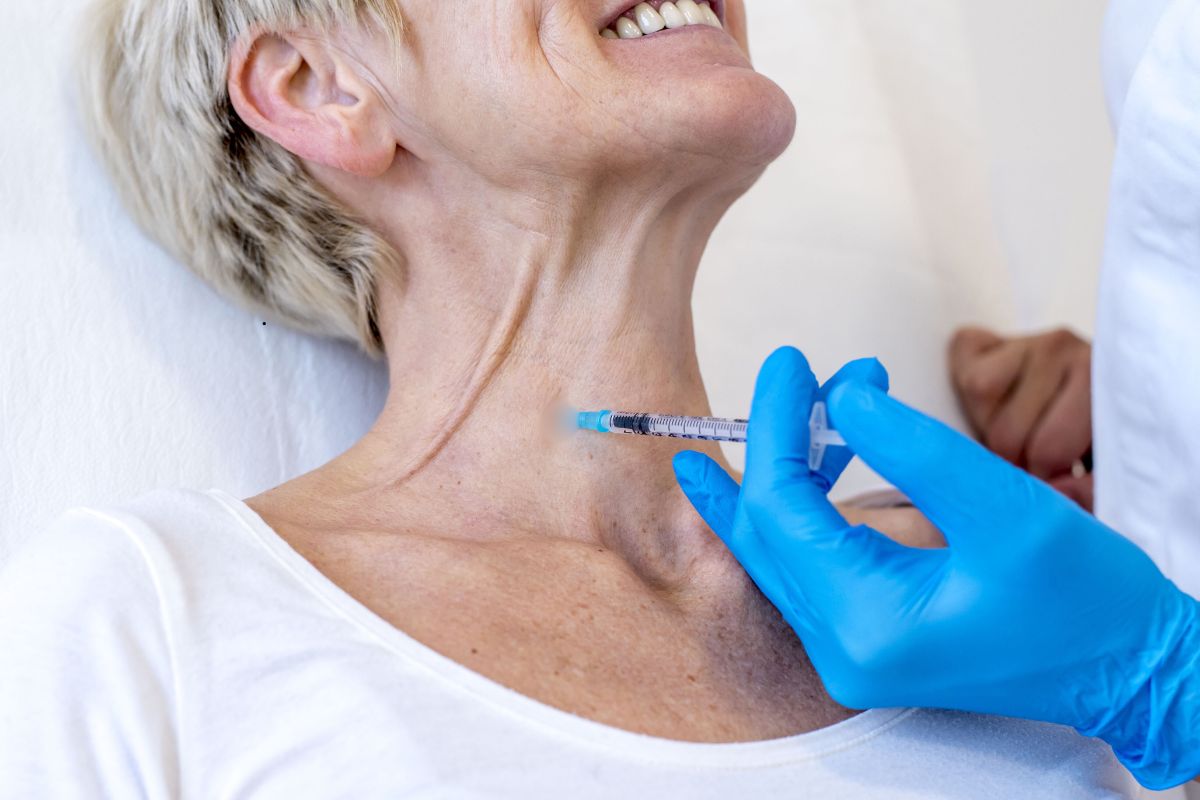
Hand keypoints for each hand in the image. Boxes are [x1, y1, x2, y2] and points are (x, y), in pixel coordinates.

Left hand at [673, 347, 1199, 789]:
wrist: (1129, 668)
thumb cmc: (1086, 599)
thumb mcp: (1006, 507)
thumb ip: (915, 448)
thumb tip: (840, 395)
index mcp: (868, 625)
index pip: (780, 510)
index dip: (774, 425)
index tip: (790, 362)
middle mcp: (842, 649)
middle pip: (766, 529)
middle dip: (775, 440)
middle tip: (796, 373)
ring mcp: (849, 648)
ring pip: (781, 542)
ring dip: (794, 465)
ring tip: (828, 399)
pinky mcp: (866, 635)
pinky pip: (809, 558)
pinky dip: (811, 498)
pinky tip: (823, 451)